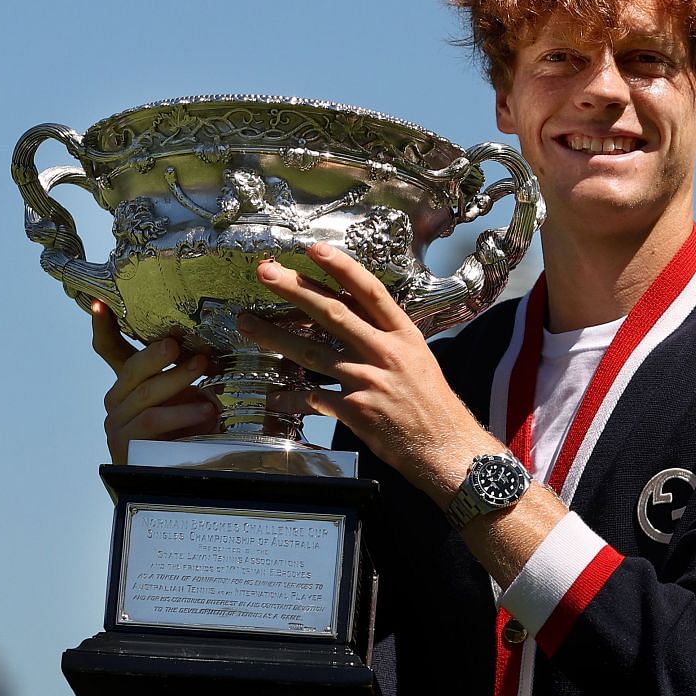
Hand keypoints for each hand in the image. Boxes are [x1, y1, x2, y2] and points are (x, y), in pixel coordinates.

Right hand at [90, 300, 216, 463]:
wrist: (178, 481)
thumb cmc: (186, 433)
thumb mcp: (189, 396)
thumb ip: (187, 373)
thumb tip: (207, 347)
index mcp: (129, 383)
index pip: (109, 349)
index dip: (103, 326)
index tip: (99, 303)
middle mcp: (117, 400)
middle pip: (131, 368)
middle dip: (158, 354)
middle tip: (184, 346)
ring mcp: (117, 423)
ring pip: (145, 395)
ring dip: (178, 382)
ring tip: (206, 373)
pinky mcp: (124, 445)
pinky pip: (151, 422)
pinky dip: (180, 413)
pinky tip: (205, 412)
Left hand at [238, 244, 501, 501]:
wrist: (447, 446)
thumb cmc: (433, 404)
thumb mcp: (418, 358)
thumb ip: (385, 337)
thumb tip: (354, 317)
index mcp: (404, 335)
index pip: (369, 292)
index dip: (341, 267)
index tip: (315, 249)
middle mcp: (385, 353)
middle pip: (333, 313)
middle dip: (295, 289)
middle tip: (266, 273)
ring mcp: (368, 381)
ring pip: (312, 352)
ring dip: (275, 336)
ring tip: (248, 323)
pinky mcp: (355, 410)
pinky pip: (314, 399)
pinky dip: (292, 398)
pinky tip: (273, 396)